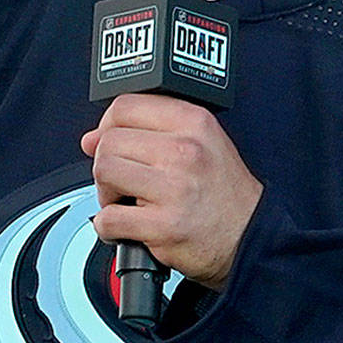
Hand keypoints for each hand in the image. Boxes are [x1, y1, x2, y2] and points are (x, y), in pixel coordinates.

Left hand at [79, 94, 262, 290]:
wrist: (248, 236)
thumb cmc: (223, 192)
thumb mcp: (201, 141)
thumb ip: (150, 131)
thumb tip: (93, 137)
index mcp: (193, 123)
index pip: (126, 106)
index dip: (107, 125)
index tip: (108, 141)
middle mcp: (186, 151)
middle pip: (110, 141)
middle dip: (106, 163)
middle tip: (121, 180)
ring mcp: (175, 188)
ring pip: (105, 173)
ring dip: (106, 193)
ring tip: (125, 201)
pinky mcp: (165, 226)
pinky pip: (109, 219)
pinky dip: (108, 227)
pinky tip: (127, 226)